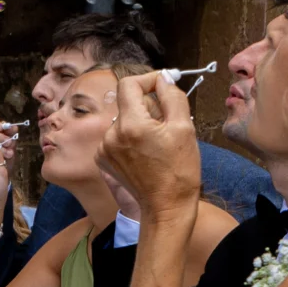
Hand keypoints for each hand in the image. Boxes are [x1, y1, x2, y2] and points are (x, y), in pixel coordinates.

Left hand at [106, 70, 202, 218]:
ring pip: (124, 119)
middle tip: (168, 122)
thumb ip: (172, 96)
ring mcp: (104, 149)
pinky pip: (118, 136)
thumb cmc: (179, 171)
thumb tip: (162, 79)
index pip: (129, 84)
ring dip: (141, 122)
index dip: (148, 80)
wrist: (166, 207)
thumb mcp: (184, 128)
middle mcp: (111, 135)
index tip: (163, 85)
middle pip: (128, 102)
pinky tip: (146, 152)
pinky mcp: (103, 160)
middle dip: (149, 106)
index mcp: (130, 125)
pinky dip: (132, 137)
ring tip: (158, 142)